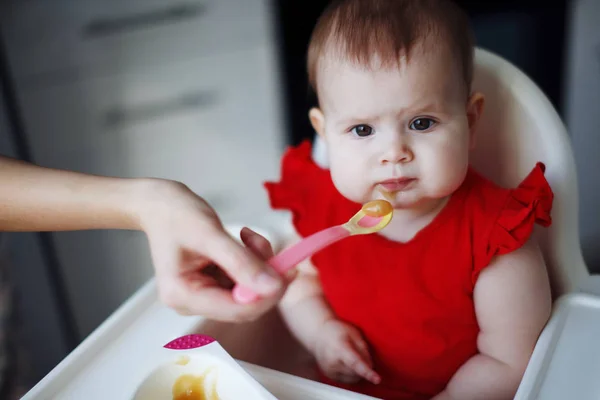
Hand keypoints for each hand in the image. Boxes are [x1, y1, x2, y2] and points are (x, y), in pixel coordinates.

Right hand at [137, 179, 289, 321]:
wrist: (160, 204)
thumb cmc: (177, 214)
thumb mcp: (210, 234)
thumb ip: (241, 262)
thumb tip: (273, 286)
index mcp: (183, 295)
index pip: (237, 310)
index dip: (267, 295)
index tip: (289, 271)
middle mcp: (191, 302)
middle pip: (245, 304)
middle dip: (264, 277)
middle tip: (273, 248)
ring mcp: (202, 294)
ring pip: (248, 291)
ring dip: (259, 264)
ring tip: (249, 236)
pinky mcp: (212, 284)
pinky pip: (244, 279)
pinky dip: (252, 260)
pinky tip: (244, 239)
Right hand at [314, 319, 380, 384]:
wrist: (317, 334)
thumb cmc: (336, 331)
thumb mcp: (353, 333)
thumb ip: (363, 348)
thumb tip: (370, 366)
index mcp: (339, 348)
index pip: (355, 363)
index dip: (367, 372)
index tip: (377, 379)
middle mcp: (332, 362)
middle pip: (357, 372)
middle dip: (364, 366)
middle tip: (360, 353)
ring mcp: (330, 371)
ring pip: (353, 378)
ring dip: (358, 372)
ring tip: (351, 356)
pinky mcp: (330, 376)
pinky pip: (347, 380)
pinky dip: (352, 374)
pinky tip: (347, 362)